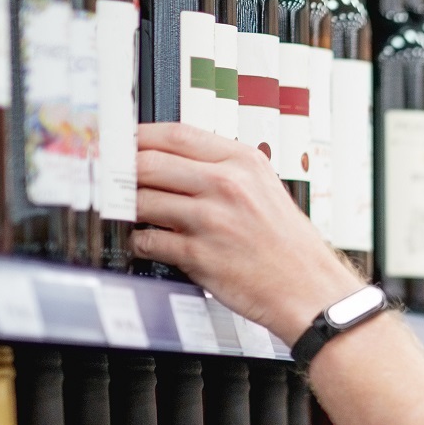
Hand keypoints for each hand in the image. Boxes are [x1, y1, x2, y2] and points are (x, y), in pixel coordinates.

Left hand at [131, 123, 362, 345]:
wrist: (310, 290)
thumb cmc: (289, 245)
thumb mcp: (265, 189)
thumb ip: (222, 170)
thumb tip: (171, 161)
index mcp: (244, 162)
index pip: (175, 134)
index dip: (139, 135)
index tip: (123, 142)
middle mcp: (227, 185)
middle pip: (149, 162)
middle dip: (123, 170)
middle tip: (113, 176)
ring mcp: (211, 220)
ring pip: (142, 200)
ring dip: (129, 207)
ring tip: (133, 212)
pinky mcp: (199, 255)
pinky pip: (148, 240)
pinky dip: (141, 241)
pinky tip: (150, 243)